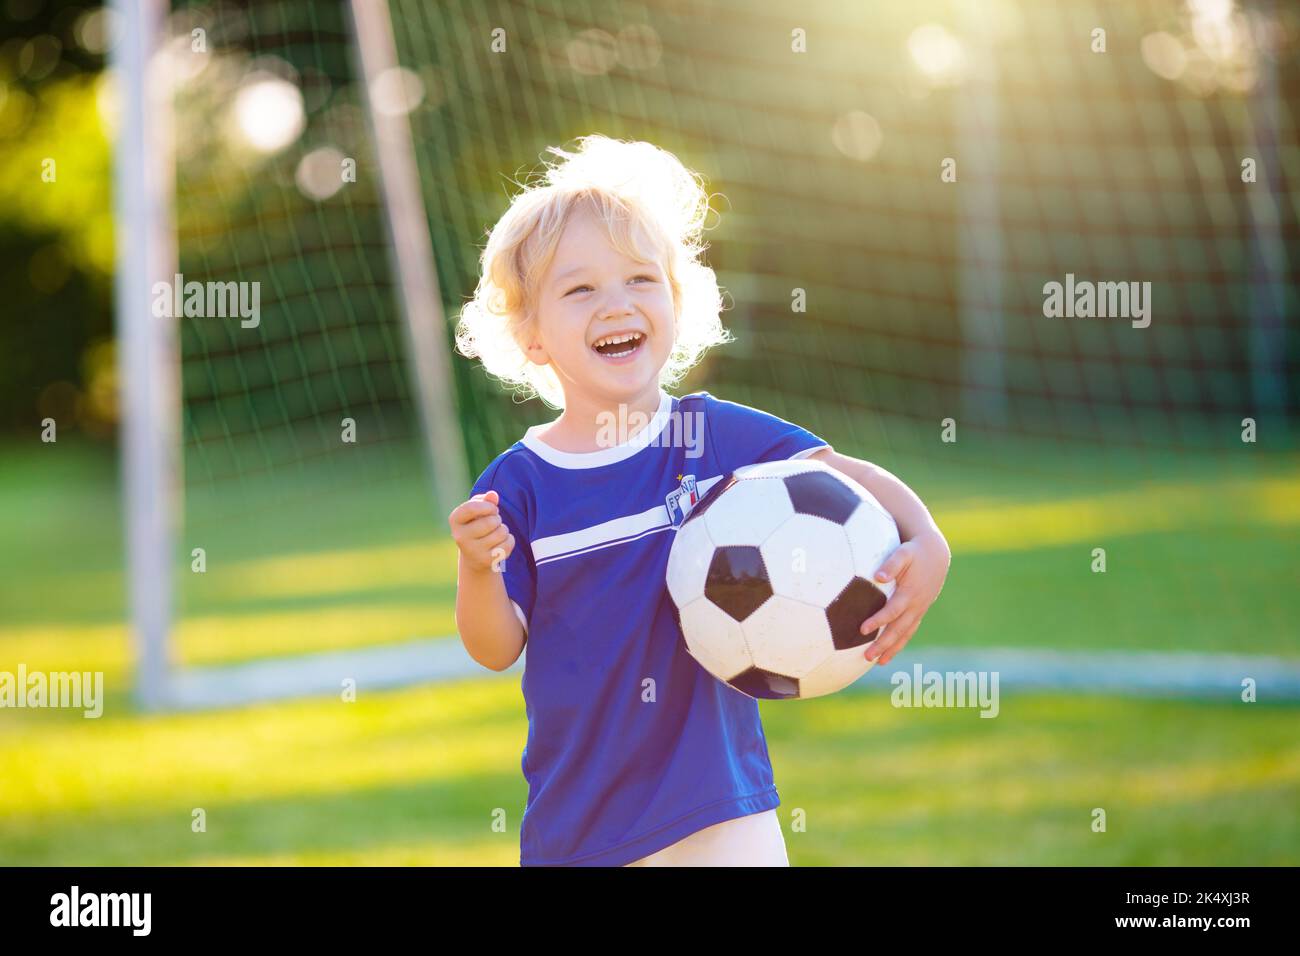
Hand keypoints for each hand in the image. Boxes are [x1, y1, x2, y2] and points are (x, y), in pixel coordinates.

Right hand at [448, 490, 515, 572]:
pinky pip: (508, 544)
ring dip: (504, 530)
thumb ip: (485, 500)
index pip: (471, 508)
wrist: (475, 556)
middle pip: (490, 522)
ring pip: (501, 532)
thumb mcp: (478, 511)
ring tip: (496, 533)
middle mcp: (460, 537)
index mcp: (455, 520)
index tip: (492, 509)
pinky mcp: (486, 561)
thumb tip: (493, 495)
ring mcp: (472, 551)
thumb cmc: (477, 526)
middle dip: (497, 519)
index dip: (488, 506)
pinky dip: (509, 540)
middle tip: (494, 523)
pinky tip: (501, 543)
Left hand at [858, 529, 950, 665]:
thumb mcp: (903, 552)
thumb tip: (878, 576)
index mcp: (910, 592)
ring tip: (877, 662)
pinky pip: (909, 631)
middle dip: (883, 644)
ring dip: (892, 649)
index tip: (862, 629)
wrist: (935, 554)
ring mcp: (919, 610)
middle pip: (898, 629)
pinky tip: (887, 654)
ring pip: (905, 634)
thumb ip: (891, 563)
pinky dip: (899, 643)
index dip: (878, 620)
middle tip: (867, 656)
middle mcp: (916, 605)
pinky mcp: (919, 612)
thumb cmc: (914, 552)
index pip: (892, 611)